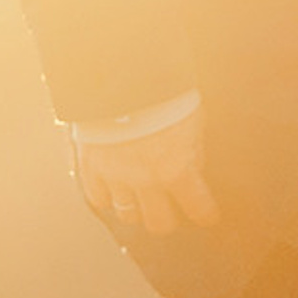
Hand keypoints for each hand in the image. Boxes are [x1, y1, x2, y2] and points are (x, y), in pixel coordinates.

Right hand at [75, 105, 220, 234]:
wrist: (115, 74)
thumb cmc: (159, 92)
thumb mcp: (191, 119)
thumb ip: (192, 149)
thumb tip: (194, 168)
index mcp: (176, 169)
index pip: (198, 207)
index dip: (204, 214)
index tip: (206, 216)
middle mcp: (147, 180)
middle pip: (159, 223)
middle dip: (166, 219)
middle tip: (168, 211)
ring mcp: (116, 176)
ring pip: (127, 215)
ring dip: (135, 210)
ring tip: (138, 201)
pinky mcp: (91, 167)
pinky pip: (97, 198)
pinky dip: (106, 197)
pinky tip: (112, 191)